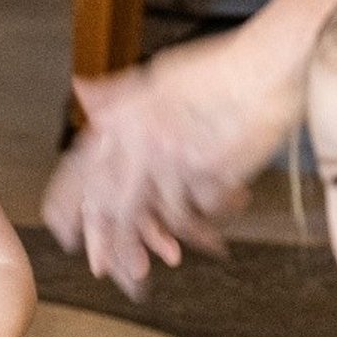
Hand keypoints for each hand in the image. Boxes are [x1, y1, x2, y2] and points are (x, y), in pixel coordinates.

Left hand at [42, 33, 292, 299]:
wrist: (272, 63)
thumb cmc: (223, 66)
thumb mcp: (162, 74)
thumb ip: (121, 94)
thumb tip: (82, 92)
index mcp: (125, 115)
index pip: (82, 170)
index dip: (69, 207)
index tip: (64, 235)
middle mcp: (139, 135)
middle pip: (114, 204)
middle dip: (112, 245)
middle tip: (111, 273)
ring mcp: (173, 153)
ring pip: (161, 215)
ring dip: (172, 239)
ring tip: (180, 254)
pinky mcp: (206, 168)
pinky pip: (199, 211)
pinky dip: (207, 226)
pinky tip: (218, 230)